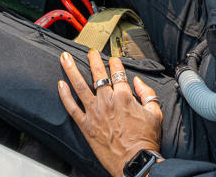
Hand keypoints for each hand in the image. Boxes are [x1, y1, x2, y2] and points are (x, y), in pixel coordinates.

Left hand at [58, 50, 162, 176]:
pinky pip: (71, 108)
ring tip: (65, 58)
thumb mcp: (155, 114)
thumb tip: (138, 82)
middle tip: (90, 52)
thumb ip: (147, 94)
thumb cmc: (145, 141)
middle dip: (93, 60)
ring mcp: (94, 113)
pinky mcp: (86, 125)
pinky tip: (60, 84)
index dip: (115, 63)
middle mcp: (107, 101)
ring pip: (80, 86)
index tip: (113, 60)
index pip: (118, 73)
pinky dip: (64, 95)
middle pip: (97, 74)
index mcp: (124, 97)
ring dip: (71, 70)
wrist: (135, 162)